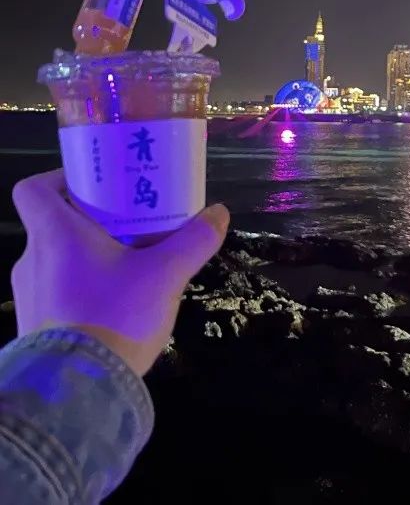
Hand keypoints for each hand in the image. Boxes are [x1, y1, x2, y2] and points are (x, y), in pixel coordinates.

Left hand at [11, 169, 228, 375]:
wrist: (76, 394)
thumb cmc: (114, 317)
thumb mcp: (166, 276)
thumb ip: (194, 241)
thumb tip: (218, 213)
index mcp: (55, 236)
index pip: (33, 190)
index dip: (59, 179)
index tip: (95, 186)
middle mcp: (32, 260)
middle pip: (53, 224)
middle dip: (91, 221)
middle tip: (129, 224)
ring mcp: (29, 296)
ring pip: (56, 260)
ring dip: (88, 257)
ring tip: (129, 266)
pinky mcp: (34, 328)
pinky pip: (57, 293)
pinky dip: (81, 290)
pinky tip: (115, 305)